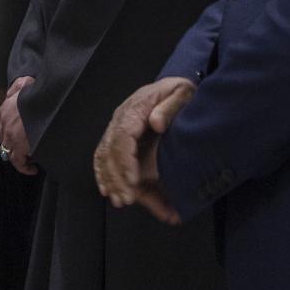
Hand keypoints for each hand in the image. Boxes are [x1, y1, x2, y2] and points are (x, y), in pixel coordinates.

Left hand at [0, 76, 37, 174]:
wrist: (42, 99)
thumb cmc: (36, 91)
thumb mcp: (24, 83)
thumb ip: (17, 87)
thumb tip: (13, 90)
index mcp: (6, 109)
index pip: (0, 122)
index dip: (7, 130)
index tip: (16, 135)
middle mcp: (5, 123)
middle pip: (3, 140)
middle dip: (12, 145)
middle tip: (25, 149)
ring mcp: (10, 136)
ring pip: (9, 153)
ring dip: (18, 158)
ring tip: (29, 162)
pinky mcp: (19, 146)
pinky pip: (19, 162)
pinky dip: (25, 167)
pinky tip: (33, 169)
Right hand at [93, 77, 194, 223]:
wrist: (173, 87)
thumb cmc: (179, 91)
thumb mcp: (182, 92)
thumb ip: (170, 106)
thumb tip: (156, 123)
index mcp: (135, 110)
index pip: (123, 137)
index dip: (125, 161)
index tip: (133, 180)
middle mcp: (121, 120)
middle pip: (110, 151)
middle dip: (117, 178)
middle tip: (127, 199)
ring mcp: (118, 130)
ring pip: (106, 158)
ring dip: (112, 181)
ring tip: (123, 201)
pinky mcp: (120, 139)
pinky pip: (106, 158)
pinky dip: (106, 176)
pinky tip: (111, 192)